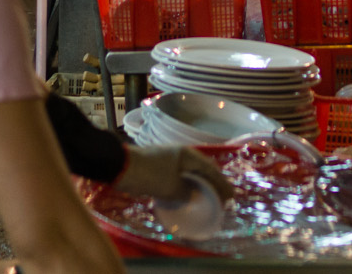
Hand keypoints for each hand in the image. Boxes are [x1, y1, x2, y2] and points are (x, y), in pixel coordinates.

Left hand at [116, 145, 233, 201]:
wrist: (120, 166)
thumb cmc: (149, 174)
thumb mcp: (170, 188)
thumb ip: (186, 193)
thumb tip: (194, 196)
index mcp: (188, 156)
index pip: (211, 170)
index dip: (222, 184)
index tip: (231, 196)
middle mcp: (182, 154)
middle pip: (203, 170)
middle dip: (213, 183)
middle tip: (222, 198)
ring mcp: (170, 159)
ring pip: (191, 173)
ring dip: (200, 184)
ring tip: (208, 197)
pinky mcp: (160, 166)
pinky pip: (180, 176)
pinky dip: (187, 185)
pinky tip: (187, 194)